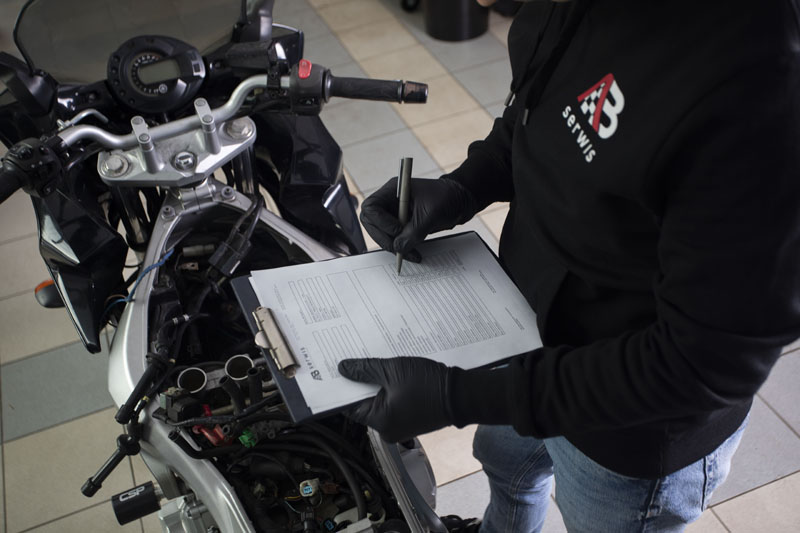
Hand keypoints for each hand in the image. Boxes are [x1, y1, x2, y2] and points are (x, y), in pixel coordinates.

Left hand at [338, 357, 455, 441]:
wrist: (462, 394)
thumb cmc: (429, 385)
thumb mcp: (393, 370)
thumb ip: (365, 370)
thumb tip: (343, 369)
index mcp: (380, 422)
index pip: (350, 406)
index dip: (344, 388)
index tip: (338, 372)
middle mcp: (388, 430)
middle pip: (365, 404)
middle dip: (362, 383)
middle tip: (356, 362)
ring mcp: (400, 426)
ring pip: (380, 402)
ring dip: (378, 385)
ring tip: (377, 365)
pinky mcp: (411, 420)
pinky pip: (393, 404)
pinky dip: (391, 390)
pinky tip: (393, 374)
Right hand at [360, 177, 477, 260]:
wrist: (460, 201)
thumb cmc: (446, 198)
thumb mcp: (431, 214)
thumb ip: (414, 231)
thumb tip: (399, 247)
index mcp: (393, 190)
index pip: (371, 208)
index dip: (381, 222)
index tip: (398, 230)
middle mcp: (390, 202)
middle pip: (371, 223)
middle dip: (384, 238)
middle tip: (400, 249)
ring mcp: (394, 214)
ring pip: (381, 235)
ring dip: (394, 247)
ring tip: (412, 254)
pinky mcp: (402, 226)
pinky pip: (394, 240)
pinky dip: (401, 249)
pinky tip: (414, 254)